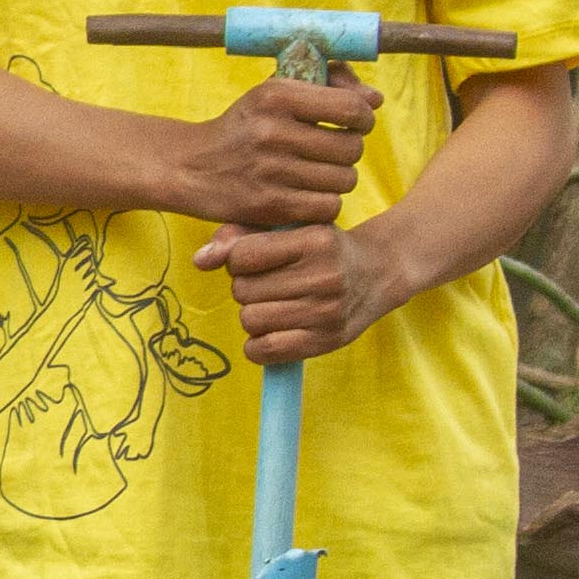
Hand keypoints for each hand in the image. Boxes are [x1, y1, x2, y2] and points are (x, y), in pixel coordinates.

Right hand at [156, 75, 378, 232]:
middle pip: (352, 148)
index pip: (352, 108)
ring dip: (336, 181)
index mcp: (276, 95)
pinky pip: (327, 207)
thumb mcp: (274, 93)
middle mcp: (272, 130)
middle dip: (347, 153)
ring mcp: (269, 170)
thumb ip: (329, 86)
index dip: (362, 119)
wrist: (188, 167)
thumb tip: (376, 99)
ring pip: (344, 180)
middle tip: (327, 154)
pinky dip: (323, 204)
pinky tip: (306, 196)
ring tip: (314, 175)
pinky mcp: (267, 205)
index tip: (351, 124)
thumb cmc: (243, 127)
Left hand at [195, 218, 403, 361]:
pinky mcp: (328, 341)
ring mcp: (328, 311)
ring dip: (253, 313)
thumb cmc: (321, 247)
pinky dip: (258, 344)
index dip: (238, 260)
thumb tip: (200, 260)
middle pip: (242, 290)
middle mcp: (325, 276)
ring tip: (274, 304)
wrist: (378, 272)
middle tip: (269, 284)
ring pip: (250, 319)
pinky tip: (271, 331)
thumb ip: (239, 236)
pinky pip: (266, 350)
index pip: (243, 256)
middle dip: (246, 287)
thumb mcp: (289, 228)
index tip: (253, 261)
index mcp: (315, 241)